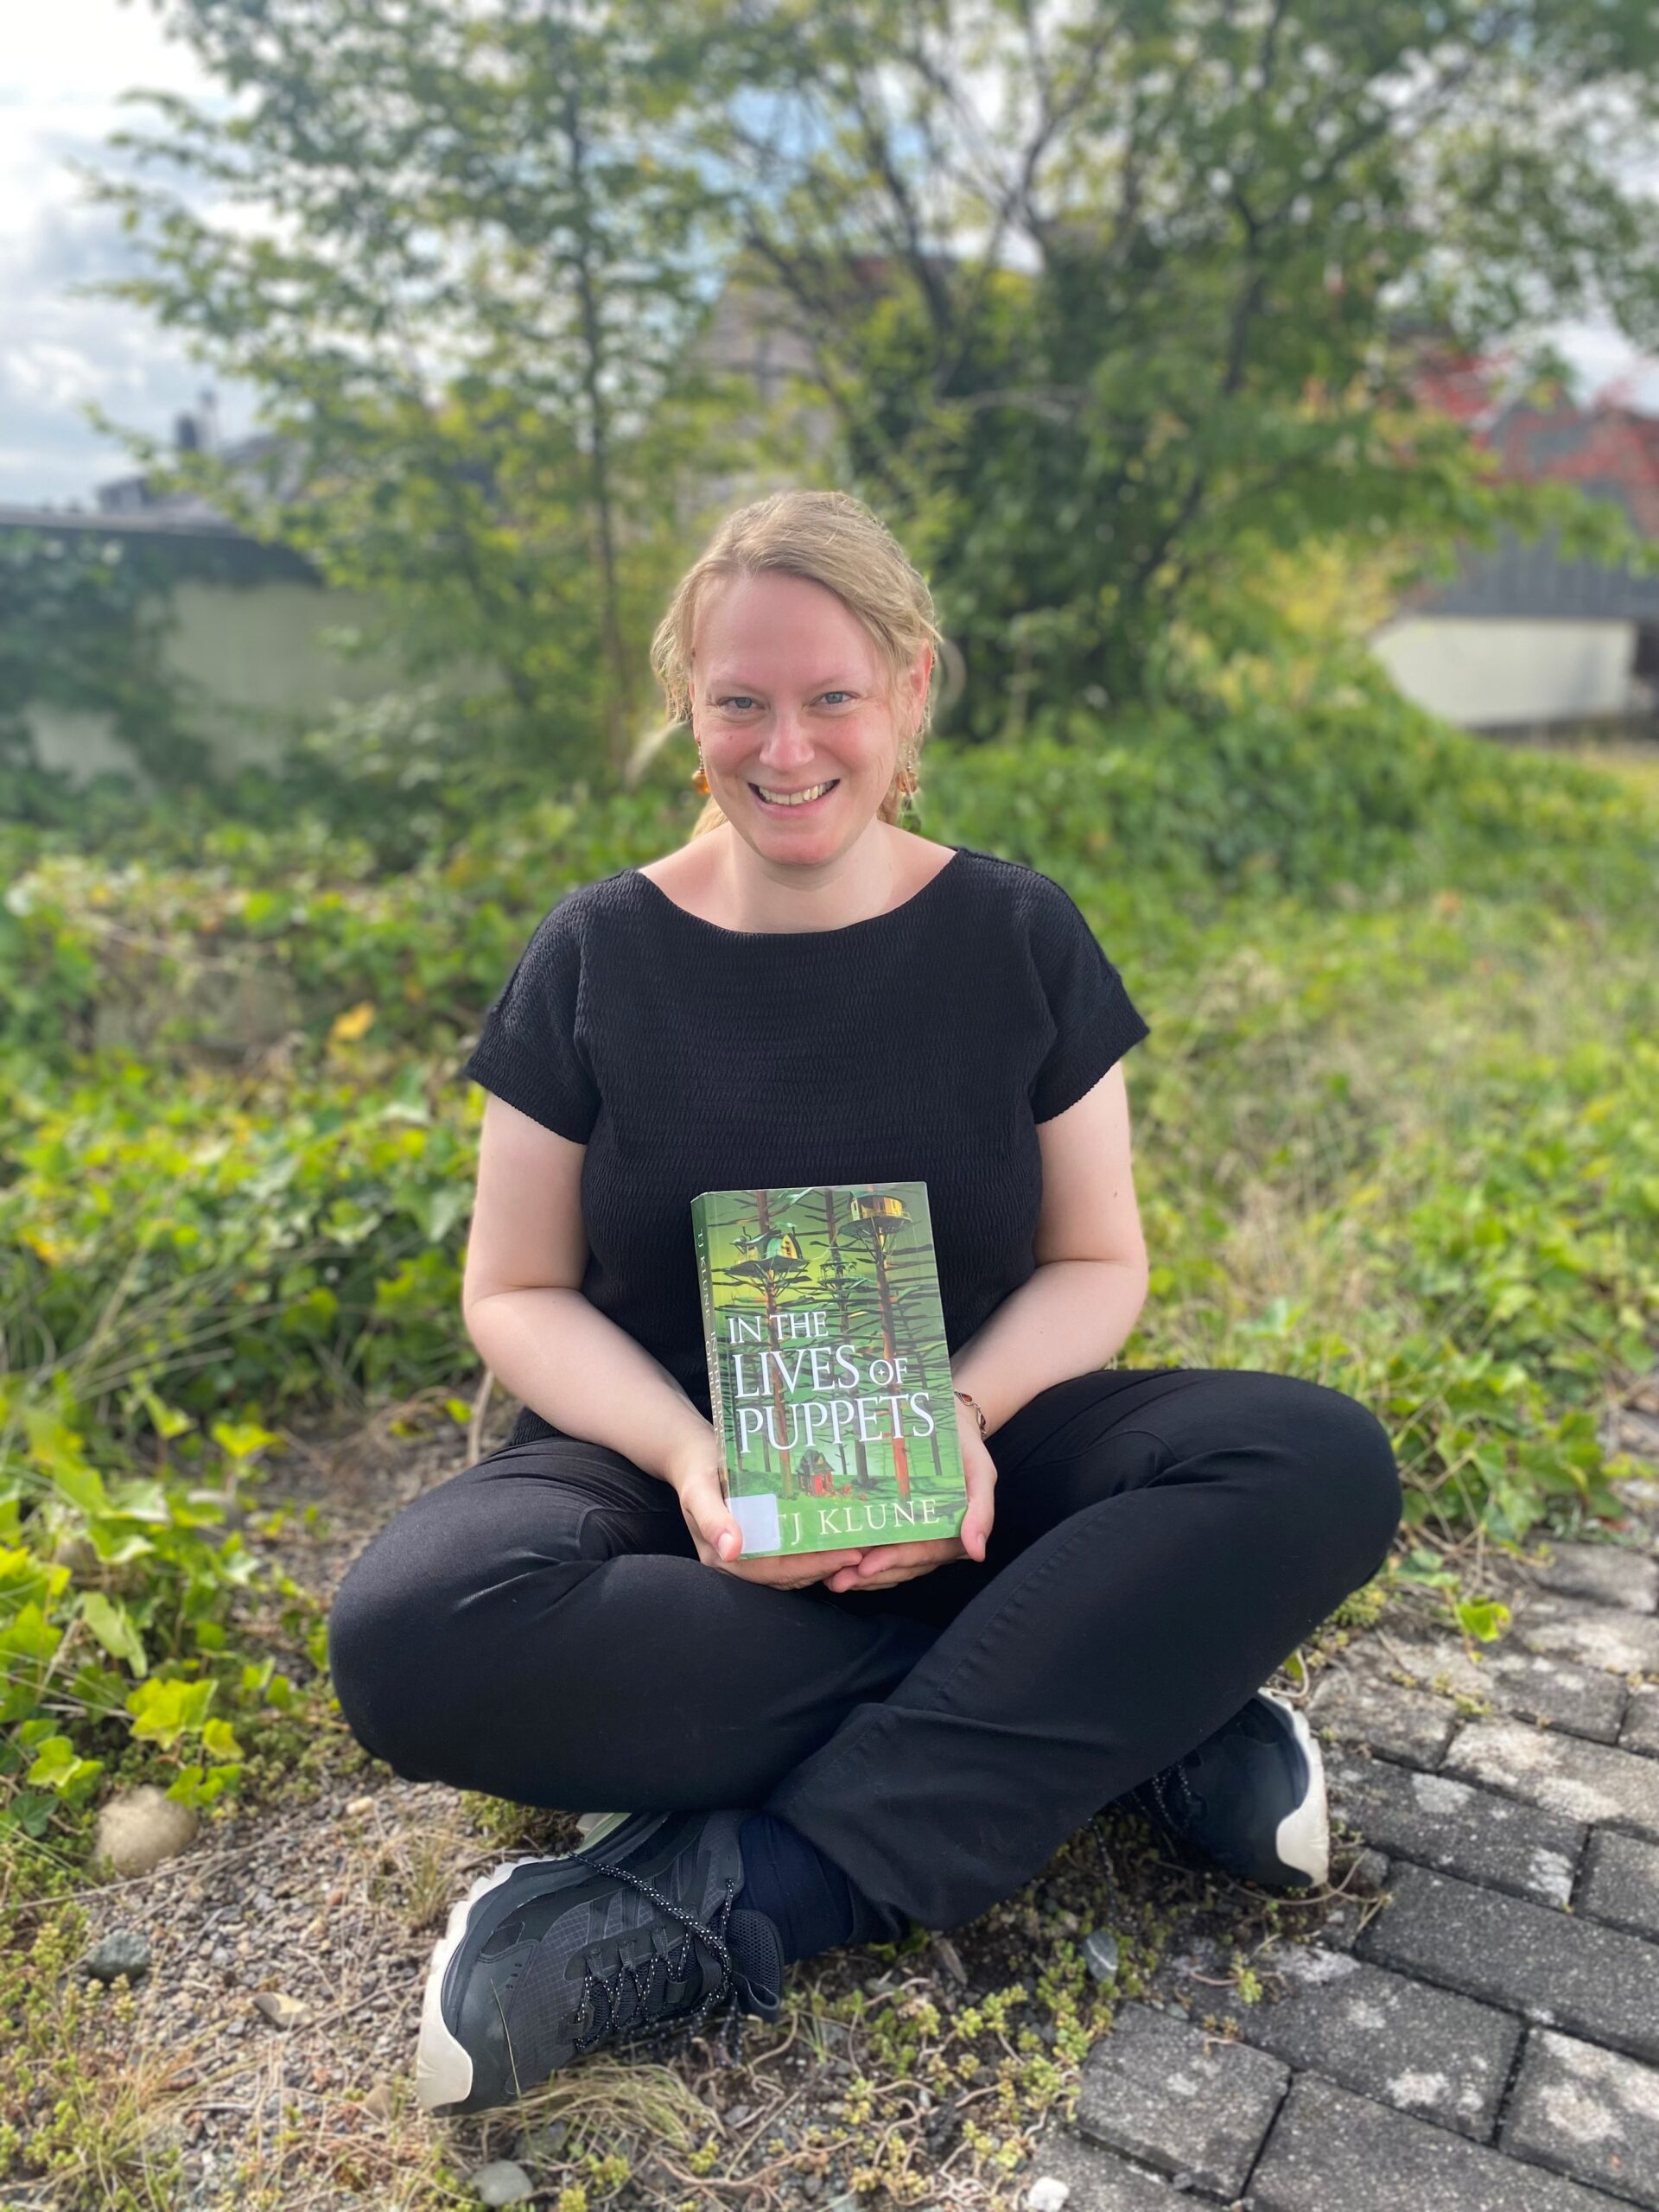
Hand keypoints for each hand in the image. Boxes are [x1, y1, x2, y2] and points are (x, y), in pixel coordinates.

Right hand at [668, 1441, 867, 1591]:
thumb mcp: (700, 1488)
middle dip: (824, 1567)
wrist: (690, 1455)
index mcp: (720, 1556)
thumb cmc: (697, 1468)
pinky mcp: (756, 1546)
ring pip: (790, 1571)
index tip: (846, 1555)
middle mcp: (734, 1563)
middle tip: (863, 1553)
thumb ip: (712, 1518)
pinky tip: (835, 1541)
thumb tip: (732, 1550)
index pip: (772, 1571)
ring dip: (822, 1564)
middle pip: (785, 1576)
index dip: (811, 1566)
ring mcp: (745, 1557)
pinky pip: (787, 1557)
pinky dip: (812, 1552)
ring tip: (858, 1550)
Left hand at [823, 1402, 996, 1593]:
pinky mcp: (898, 1527)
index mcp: (955, 1532)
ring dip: (861, 1575)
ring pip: (889, 1565)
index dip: (895, 1562)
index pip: (924, 1554)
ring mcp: (915, 1535)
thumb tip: (977, 1552)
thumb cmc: (965, 1448)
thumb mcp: (980, 1472)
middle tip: (839, 1580)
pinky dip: (860, 1559)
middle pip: (902, 1566)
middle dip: (871, 1576)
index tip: (866, 1566)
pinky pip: (880, 1550)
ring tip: (833, 1578)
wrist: (947, 1422)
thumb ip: (982, 1510)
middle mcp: (935, 1539)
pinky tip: (838, 1564)